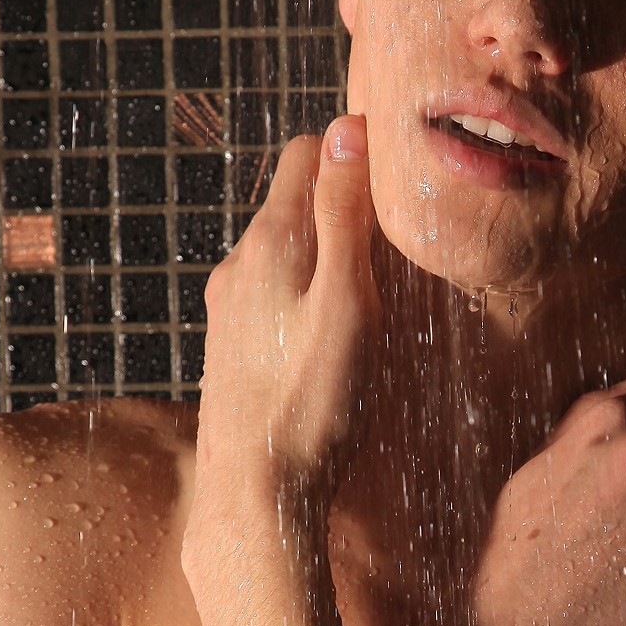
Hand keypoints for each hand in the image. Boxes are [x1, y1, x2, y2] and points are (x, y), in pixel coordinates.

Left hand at [186, 117, 379, 537]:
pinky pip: (271, 299)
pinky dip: (304, 296)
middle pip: (292, 203)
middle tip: (396, 226)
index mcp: (268, 244)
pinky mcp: (229, 353)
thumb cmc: (313, 404)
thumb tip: (347, 128)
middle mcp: (237, 268)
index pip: (308, 154)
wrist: (255, 497)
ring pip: (281, 255)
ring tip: (370, 282)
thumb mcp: (348, 302)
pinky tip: (329, 335)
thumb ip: (345, 216)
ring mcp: (227, 312)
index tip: (398, 174)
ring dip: (322, 254)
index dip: (354, 152)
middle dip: (340, 201)